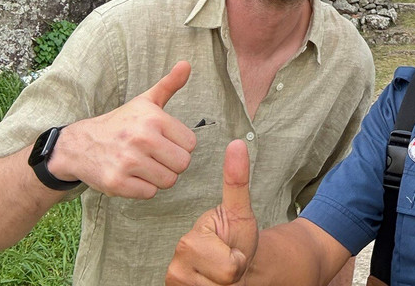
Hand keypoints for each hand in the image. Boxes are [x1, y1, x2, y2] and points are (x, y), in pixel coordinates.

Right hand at [50, 61, 195, 197]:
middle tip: (155, 157)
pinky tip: (132, 176)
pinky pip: (149, 193)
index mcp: (153, 119)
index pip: (190, 144)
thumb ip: (169, 84)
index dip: (179, 145)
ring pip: (168, 181)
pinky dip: (143, 188)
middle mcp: (142, 139)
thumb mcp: (145, 101)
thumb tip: (187, 64)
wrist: (80, 145)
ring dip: (158, 177)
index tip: (164, 142)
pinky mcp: (117, 183)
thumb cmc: (121, 123)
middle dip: (171, 163)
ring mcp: (128, 162)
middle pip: (182, 164)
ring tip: (144, 166)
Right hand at [167, 140, 257, 285]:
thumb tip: (237, 143)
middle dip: (233, 271)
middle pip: (224, 280)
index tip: (230, 248)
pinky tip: (211, 283)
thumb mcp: (240, 210)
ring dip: (225, 284)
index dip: (238, 259)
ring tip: (219, 272)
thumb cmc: (236, 237)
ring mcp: (174, 283)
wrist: (233, 263)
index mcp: (189, 241)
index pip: (229, 265)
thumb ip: (237, 181)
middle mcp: (175, 265)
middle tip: (227, 260)